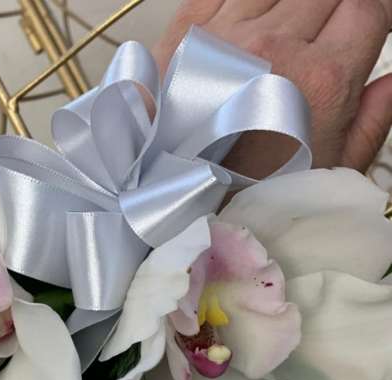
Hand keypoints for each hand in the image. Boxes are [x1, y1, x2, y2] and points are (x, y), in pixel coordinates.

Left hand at [154, 0, 391, 171]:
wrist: (175, 192)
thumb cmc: (249, 191)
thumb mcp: (325, 172)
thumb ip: (371, 122)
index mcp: (321, 81)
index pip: (369, 10)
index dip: (374, 13)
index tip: (365, 26)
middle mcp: (277, 48)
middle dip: (332, 10)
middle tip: (319, 39)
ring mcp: (228, 36)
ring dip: (290, 5)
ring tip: (282, 37)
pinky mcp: (187, 33)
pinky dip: (246, 0)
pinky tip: (249, 26)